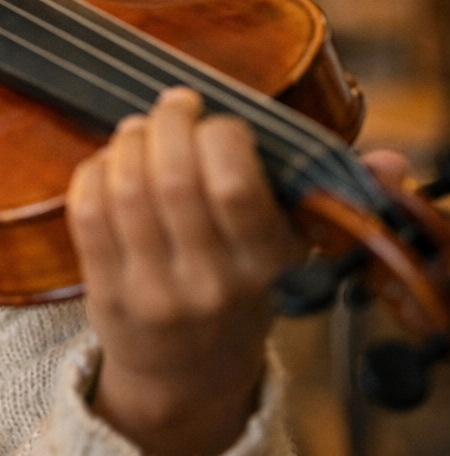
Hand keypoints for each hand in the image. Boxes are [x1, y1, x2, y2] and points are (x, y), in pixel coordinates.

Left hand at [67, 87, 304, 455]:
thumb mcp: (290, 256)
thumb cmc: (240, 291)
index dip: (220, 135)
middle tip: (174, 105)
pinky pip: (88, 213)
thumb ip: (325, 200)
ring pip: (126, 190)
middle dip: (168, 124)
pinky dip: (94, 171)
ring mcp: (153, 289)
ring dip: (128, 142)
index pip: (236, 187)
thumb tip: (392, 161)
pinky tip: (109, 161)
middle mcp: (209, 281)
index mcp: (264, 265)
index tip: (220, 121)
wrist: (187, 375)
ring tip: (139, 128)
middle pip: (173, 180)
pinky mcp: (106, 290)